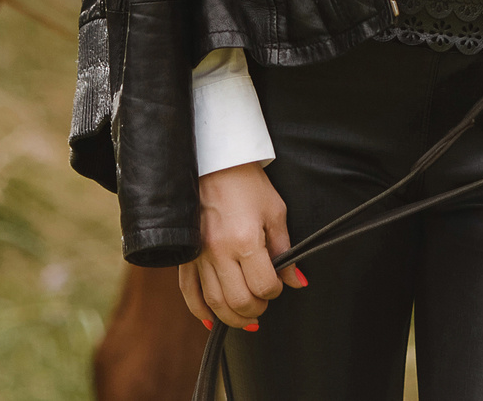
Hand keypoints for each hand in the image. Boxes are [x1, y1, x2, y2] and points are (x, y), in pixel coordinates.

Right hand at [177, 162, 306, 329]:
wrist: (215, 163)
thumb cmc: (248, 184)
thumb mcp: (275, 211)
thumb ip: (285, 250)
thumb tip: (298, 281)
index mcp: (246, 240)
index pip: (264, 285)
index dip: (275, 291)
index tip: (278, 284)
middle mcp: (219, 251)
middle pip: (238, 300)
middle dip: (255, 310)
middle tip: (263, 305)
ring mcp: (198, 255)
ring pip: (213, 302)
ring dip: (232, 317)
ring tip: (245, 316)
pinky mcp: (185, 255)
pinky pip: (188, 292)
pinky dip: (200, 311)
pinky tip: (213, 319)